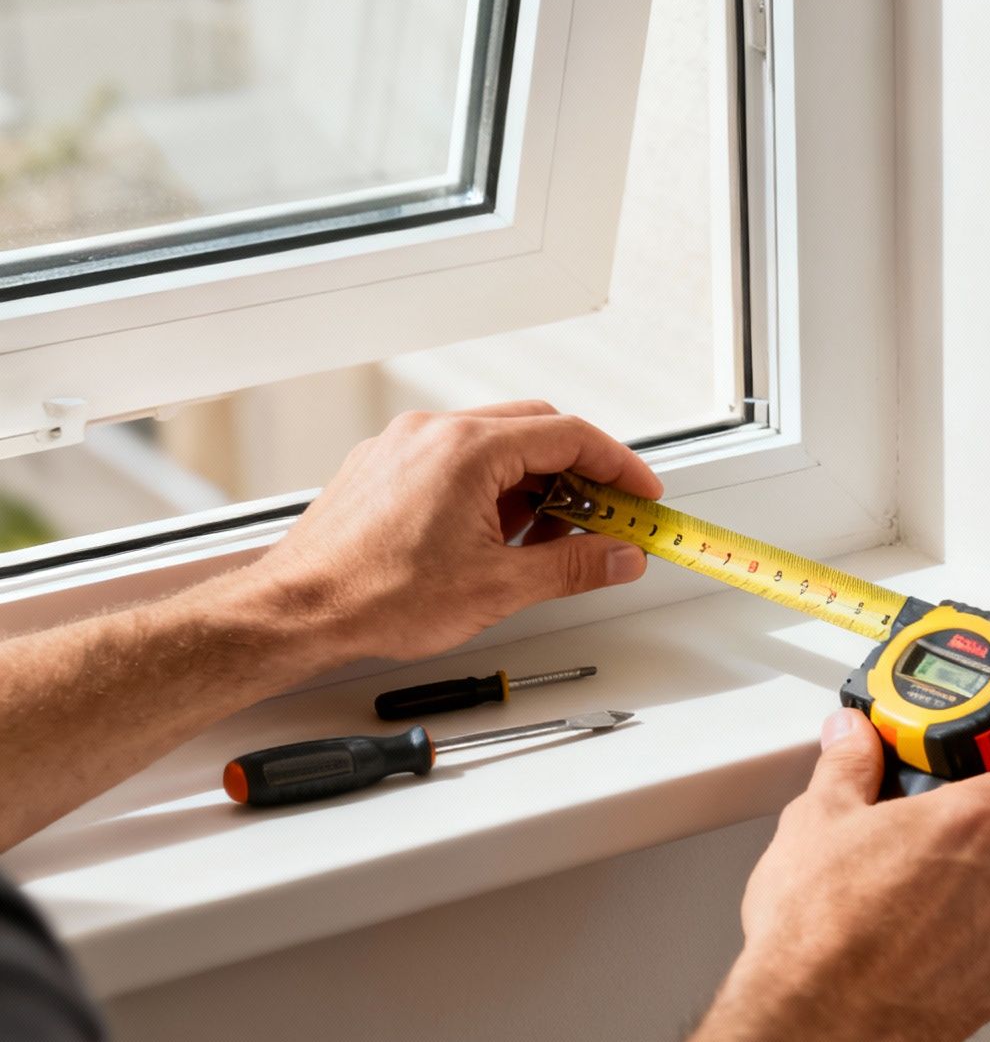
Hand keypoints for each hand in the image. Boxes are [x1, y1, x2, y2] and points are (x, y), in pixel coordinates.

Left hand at [251, 402, 661, 662]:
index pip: (570, 435)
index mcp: (467, 450)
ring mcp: (404, 446)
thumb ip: (573, 566)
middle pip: (535, 430)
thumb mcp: (498, 587)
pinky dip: (491, 488)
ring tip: (547, 540)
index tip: (640, 494)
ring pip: (494, 444)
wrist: (297, 611)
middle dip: (580, 474)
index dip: (619, 466)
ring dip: (534, 483)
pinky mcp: (384, 467)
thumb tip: (618, 556)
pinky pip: (455, 460)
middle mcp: (433, 433)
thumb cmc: (374, 595)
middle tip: (606, 517)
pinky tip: (496, 536)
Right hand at [726, 711, 989, 1041]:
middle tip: (941, 842)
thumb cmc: (818, 928)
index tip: (979, 782)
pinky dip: (977, 947)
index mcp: (976, 821)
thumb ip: (848, 764)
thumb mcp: (818, 819)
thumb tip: (853, 737)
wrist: (814, 1020)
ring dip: (988, 894)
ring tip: (923, 902)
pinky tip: (925, 948)